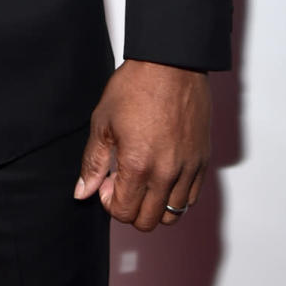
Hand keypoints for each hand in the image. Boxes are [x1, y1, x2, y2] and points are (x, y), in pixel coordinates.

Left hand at [74, 60, 209, 231]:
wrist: (171, 65)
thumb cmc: (136, 87)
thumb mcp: (103, 121)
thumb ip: (93, 162)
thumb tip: (83, 192)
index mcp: (138, 165)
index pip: (124, 212)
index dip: (109, 202)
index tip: (107, 182)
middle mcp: (167, 173)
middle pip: (148, 221)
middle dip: (130, 208)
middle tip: (122, 181)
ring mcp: (188, 169)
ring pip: (173, 214)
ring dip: (154, 205)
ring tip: (143, 179)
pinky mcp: (203, 161)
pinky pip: (192, 197)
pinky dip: (176, 195)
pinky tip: (162, 173)